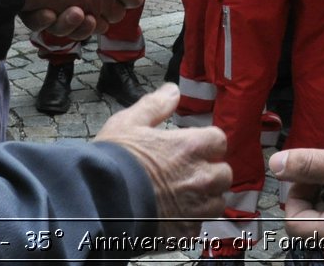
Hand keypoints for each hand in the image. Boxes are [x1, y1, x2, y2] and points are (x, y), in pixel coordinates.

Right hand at [95, 83, 229, 238]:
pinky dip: (189, 223)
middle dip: (210, 172)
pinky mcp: (185, 233)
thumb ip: (155, 105)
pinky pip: (198, 227)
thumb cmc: (114, 159)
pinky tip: (172, 217)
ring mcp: (196, 208)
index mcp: (191, 147)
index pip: (219, 141)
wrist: (99, 201)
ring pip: (216, 203)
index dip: (206, 143)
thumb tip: (173, 90)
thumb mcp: (128, 122)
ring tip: (183, 197)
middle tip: (189, 173)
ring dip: (205, 199)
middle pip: (224, 174)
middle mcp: (201, 178)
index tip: (192, 147)